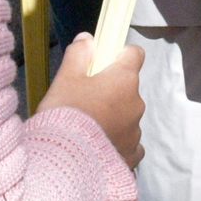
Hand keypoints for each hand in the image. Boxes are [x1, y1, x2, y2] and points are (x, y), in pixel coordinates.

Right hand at [37, 33, 144, 168]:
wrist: (63, 162)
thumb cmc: (65, 114)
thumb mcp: (65, 79)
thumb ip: (78, 55)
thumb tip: (87, 38)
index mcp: (124, 79)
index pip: (135, 54)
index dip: (120, 56)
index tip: (103, 64)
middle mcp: (137, 103)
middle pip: (127, 88)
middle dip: (110, 92)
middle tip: (83, 102)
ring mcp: (136, 131)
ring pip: (126, 117)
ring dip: (113, 119)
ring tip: (86, 130)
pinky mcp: (132, 155)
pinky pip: (128, 144)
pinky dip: (116, 143)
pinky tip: (97, 149)